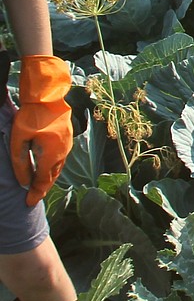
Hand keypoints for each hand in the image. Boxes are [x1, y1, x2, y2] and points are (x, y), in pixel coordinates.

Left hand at [11, 54, 72, 205]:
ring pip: (58, 168)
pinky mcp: (68, 138)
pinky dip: (52, 167)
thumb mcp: (19, 140)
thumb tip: (23, 182)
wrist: (48, 96)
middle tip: (32, 198)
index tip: (28, 203)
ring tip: (39, 186)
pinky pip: (61, 158)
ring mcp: (67, 145)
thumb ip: (20, 162)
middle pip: (52, 176)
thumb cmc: (31, 117)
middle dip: (42, 188)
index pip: (42, 181)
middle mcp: (62, 152)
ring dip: (48, 178)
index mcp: (51, 155)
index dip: (35, 193)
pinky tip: (46, 168)